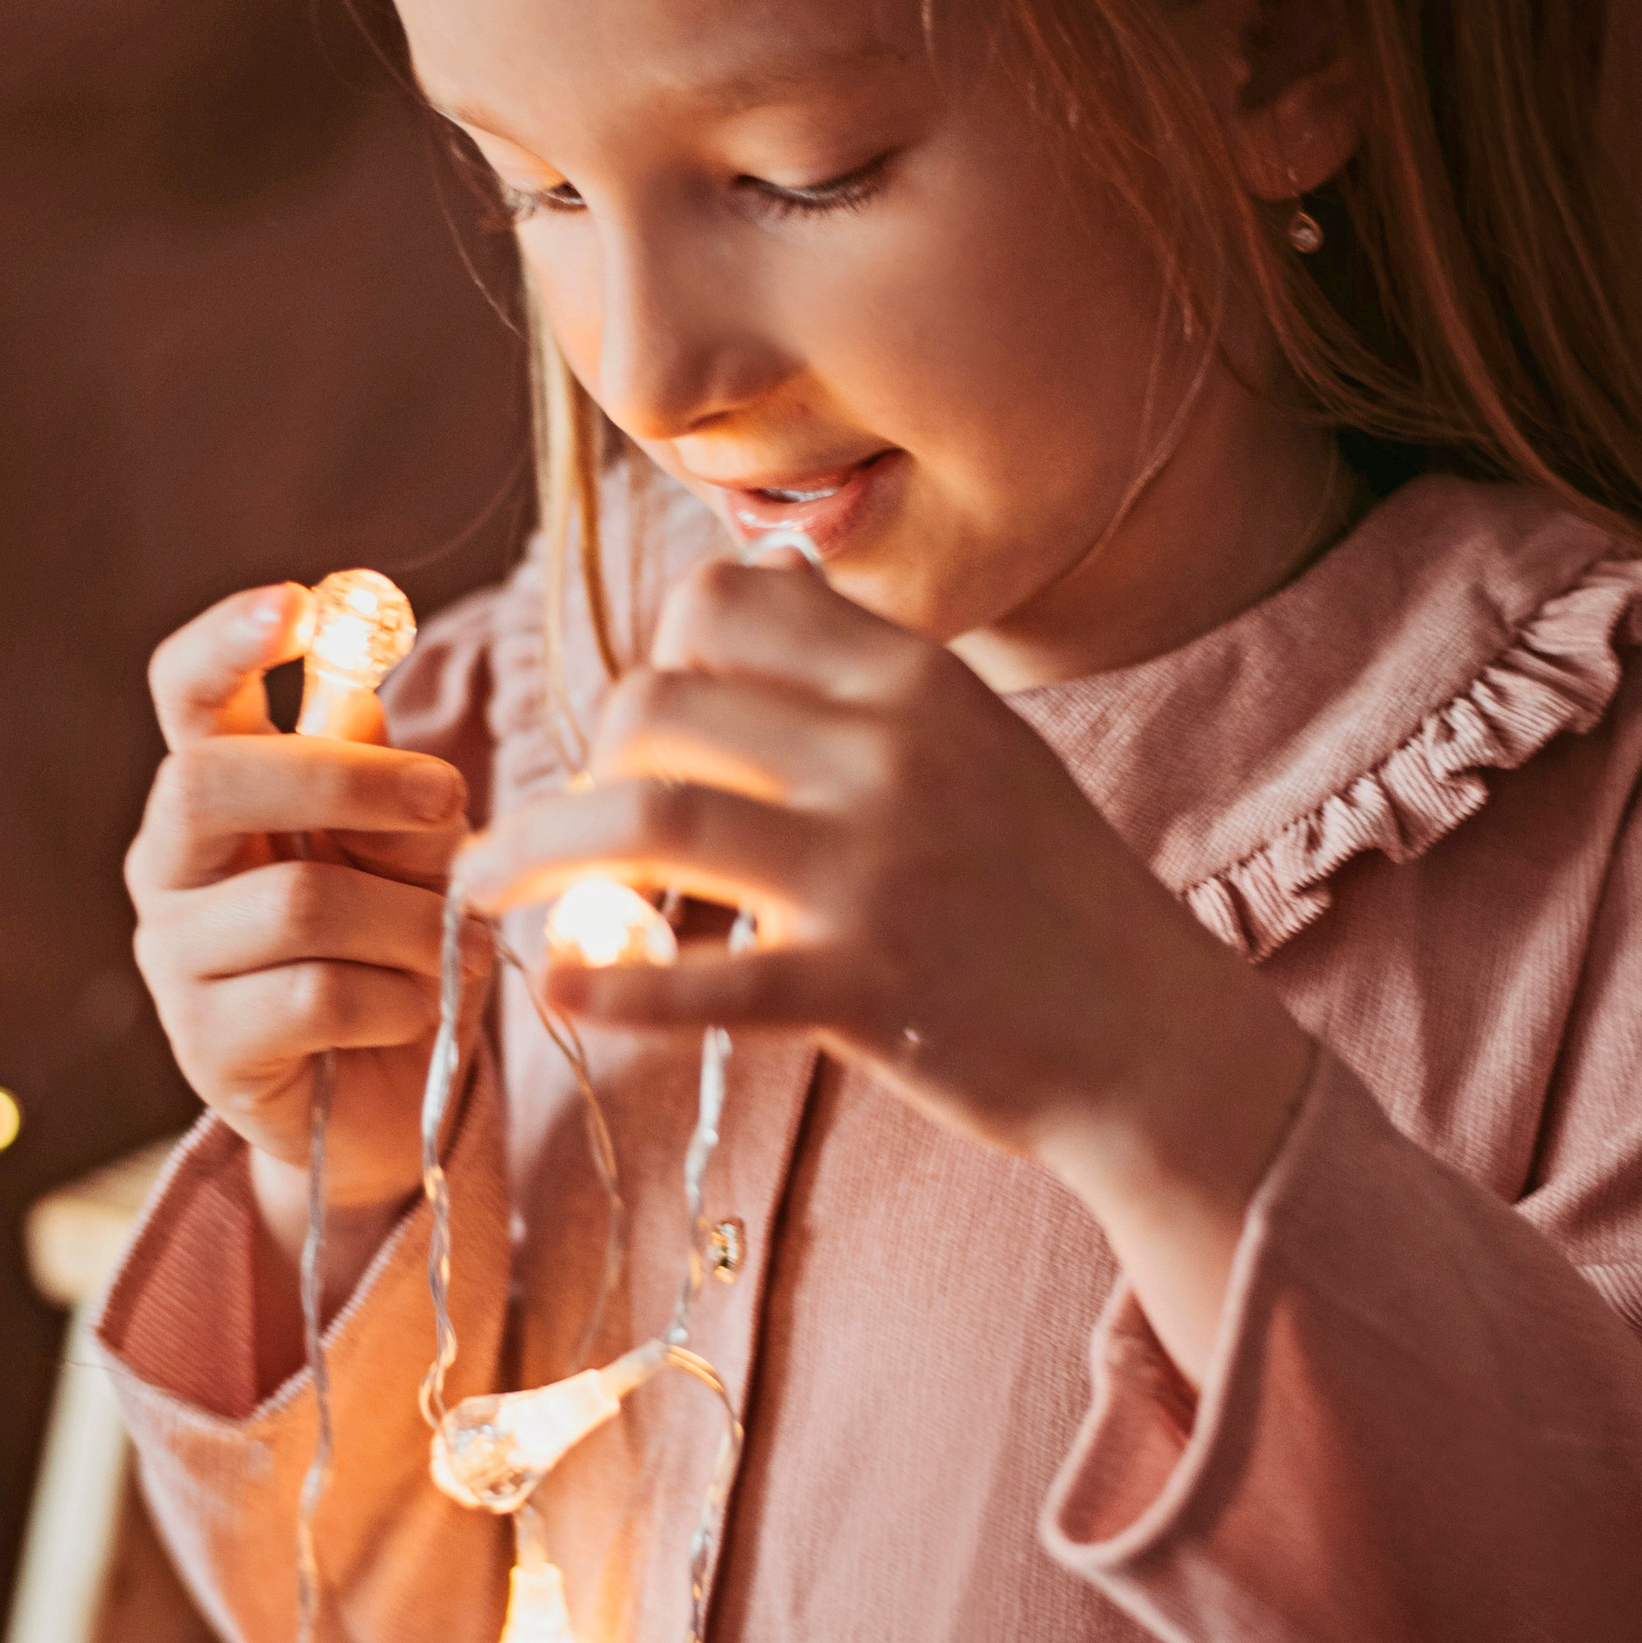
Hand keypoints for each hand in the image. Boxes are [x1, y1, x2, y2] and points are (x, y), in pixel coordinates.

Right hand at [125, 586, 486, 1277]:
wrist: (390, 1103)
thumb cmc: (394, 948)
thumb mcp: (408, 850)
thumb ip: (383, 779)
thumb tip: (361, 693)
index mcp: (215, 789)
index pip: (184, 691)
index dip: (230, 640)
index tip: (301, 602)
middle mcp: (171, 863)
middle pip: (213, 779)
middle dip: (348, 781)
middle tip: (450, 803)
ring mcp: (173, 959)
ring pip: (298, 902)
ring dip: (407, 924)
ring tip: (447, 950)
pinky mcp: (204, 1049)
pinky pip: (316, 997)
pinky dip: (396, 1000)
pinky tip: (412, 1010)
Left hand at [452, 556, 1311, 1380]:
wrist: (1158, 1041)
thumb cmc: (1047, 898)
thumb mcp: (976, 748)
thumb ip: (856, 692)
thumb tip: (717, 625)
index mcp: (914, 680)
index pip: (717, 601)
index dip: (648, 657)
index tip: (638, 732)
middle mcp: (891, 752)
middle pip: (654, 702)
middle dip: (576, 765)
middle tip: (566, 835)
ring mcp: (878, 870)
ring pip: (645, 816)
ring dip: (534, 855)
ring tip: (483, 894)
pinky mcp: (867, 990)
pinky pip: (702, 979)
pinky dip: (609, 986)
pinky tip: (555, 991)